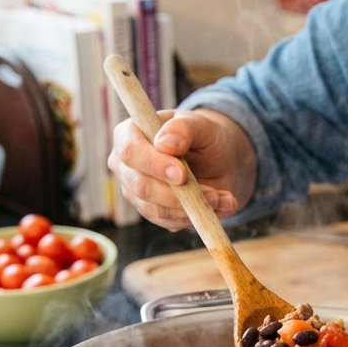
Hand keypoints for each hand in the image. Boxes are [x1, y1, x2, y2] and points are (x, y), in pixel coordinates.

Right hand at [108, 108, 257, 229]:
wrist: (217, 159)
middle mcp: (126, 165)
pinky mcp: (151, 211)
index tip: (181, 174)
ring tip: (221, 198)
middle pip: (140, 186)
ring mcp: (135, 191)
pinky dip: (197, 216)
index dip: (154, 165)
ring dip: (193, 207)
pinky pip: (170, 221)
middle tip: (211, 194)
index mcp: (128, 134)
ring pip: (156, 210)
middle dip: (177, 194)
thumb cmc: (203, 135)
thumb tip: (165, 144)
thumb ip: (182, 129)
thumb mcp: (200, 125)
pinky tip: (219, 204)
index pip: (130, 152)